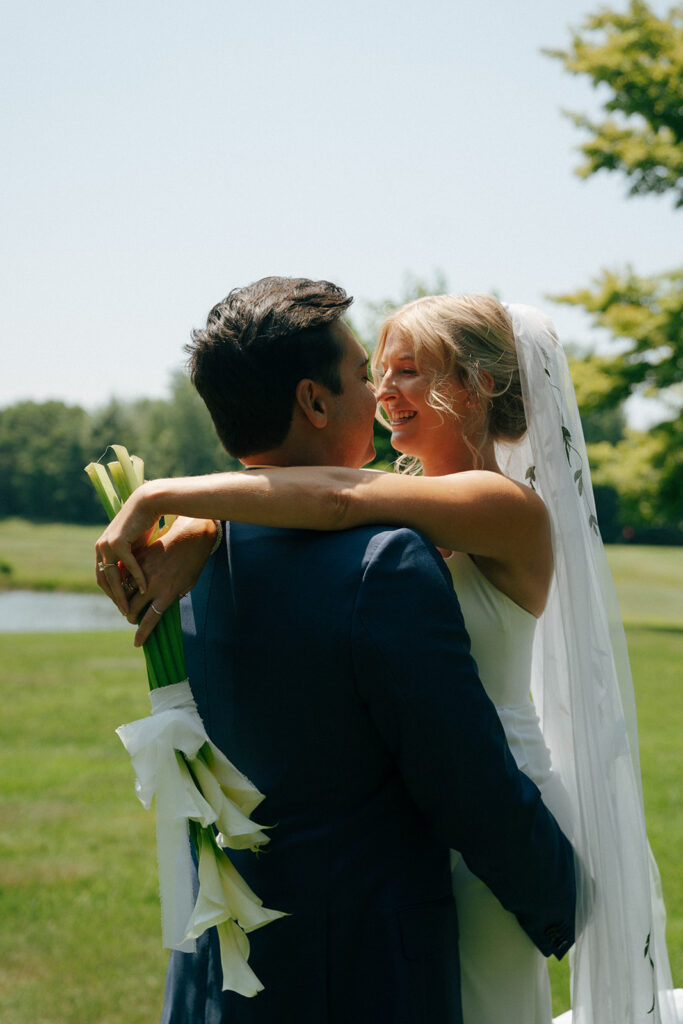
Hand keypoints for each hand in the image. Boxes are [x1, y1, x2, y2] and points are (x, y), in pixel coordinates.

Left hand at [95, 484, 160, 611]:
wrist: (148, 501)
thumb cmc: (144, 522)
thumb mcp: (135, 547)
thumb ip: (130, 562)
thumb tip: (133, 579)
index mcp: (102, 548)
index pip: (103, 576)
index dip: (112, 592)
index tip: (123, 604)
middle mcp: (101, 547)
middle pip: (104, 580)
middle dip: (115, 598)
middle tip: (125, 612)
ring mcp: (107, 544)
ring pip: (113, 576)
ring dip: (122, 594)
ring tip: (131, 609)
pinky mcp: (118, 541)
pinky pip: (127, 566)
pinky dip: (136, 578)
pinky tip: (145, 589)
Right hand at [124, 517, 215, 645]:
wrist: (191, 535)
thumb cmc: (194, 562)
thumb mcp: (187, 583)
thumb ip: (174, 596)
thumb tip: (161, 606)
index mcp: (168, 594)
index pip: (150, 620)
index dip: (142, 634)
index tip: (137, 643)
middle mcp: (153, 584)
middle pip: (133, 607)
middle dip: (130, 616)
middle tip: (131, 619)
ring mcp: (145, 570)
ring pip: (126, 591)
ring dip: (124, 601)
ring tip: (127, 605)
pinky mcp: (140, 558)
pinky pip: (128, 574)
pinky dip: (125, 582)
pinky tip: (127, 586)